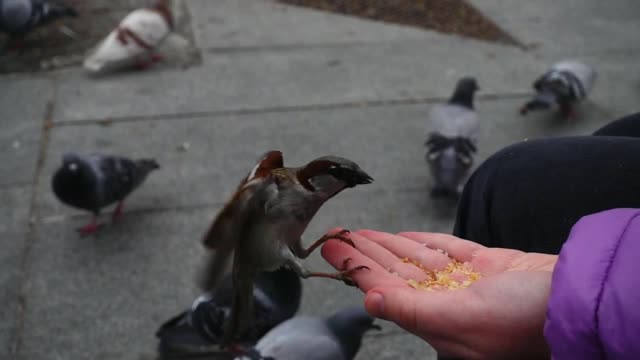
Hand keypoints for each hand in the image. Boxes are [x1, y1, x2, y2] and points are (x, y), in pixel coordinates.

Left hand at [321, 230, 556, 359]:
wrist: (575, 298)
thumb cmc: (524, 318)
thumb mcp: (462, 319)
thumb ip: (412, 310)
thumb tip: (368, 299)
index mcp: (436, 320)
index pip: (384, 289)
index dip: (356, 268)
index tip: (331, 250)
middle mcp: (446, 301)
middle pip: (394, 272)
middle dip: (365, 253)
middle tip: (336, 235)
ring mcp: (466, 281)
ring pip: (415, 259)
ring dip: (387, 245)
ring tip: (359, 232)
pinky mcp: (485, 263)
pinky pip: (444, 249)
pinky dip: (422, 242)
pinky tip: (402, 237)